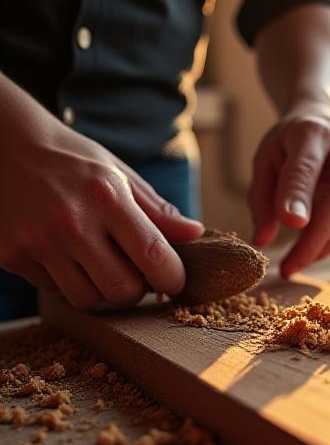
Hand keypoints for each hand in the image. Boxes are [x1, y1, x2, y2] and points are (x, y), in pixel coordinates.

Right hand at [0, 79, 202, 308]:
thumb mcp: (119, 174)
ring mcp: (38, 241)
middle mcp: (71, 221)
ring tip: (104, 266)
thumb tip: (195, 234)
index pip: (154, 255)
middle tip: (138, 274)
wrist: (3, 145)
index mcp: (107, 196)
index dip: (172, 277)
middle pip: (122, 289)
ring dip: (104, 292)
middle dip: (138, 289)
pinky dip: (71, 283)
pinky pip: (55, 291)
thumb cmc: (71, 160)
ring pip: (88, 299)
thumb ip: (157, 210)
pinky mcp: (11, 255)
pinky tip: (71, 258)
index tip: (175, 280)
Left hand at [249, 102, 329, 276]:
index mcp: (315, 131)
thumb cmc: (291, 144)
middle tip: (292, 264)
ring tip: (300, 260)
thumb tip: (263, 241)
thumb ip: (261, 199)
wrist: (324, 119)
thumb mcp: (265, 160)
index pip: (308, 167)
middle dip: (320, 236)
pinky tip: (320, 244)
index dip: (300, 196)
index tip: (290, 225)